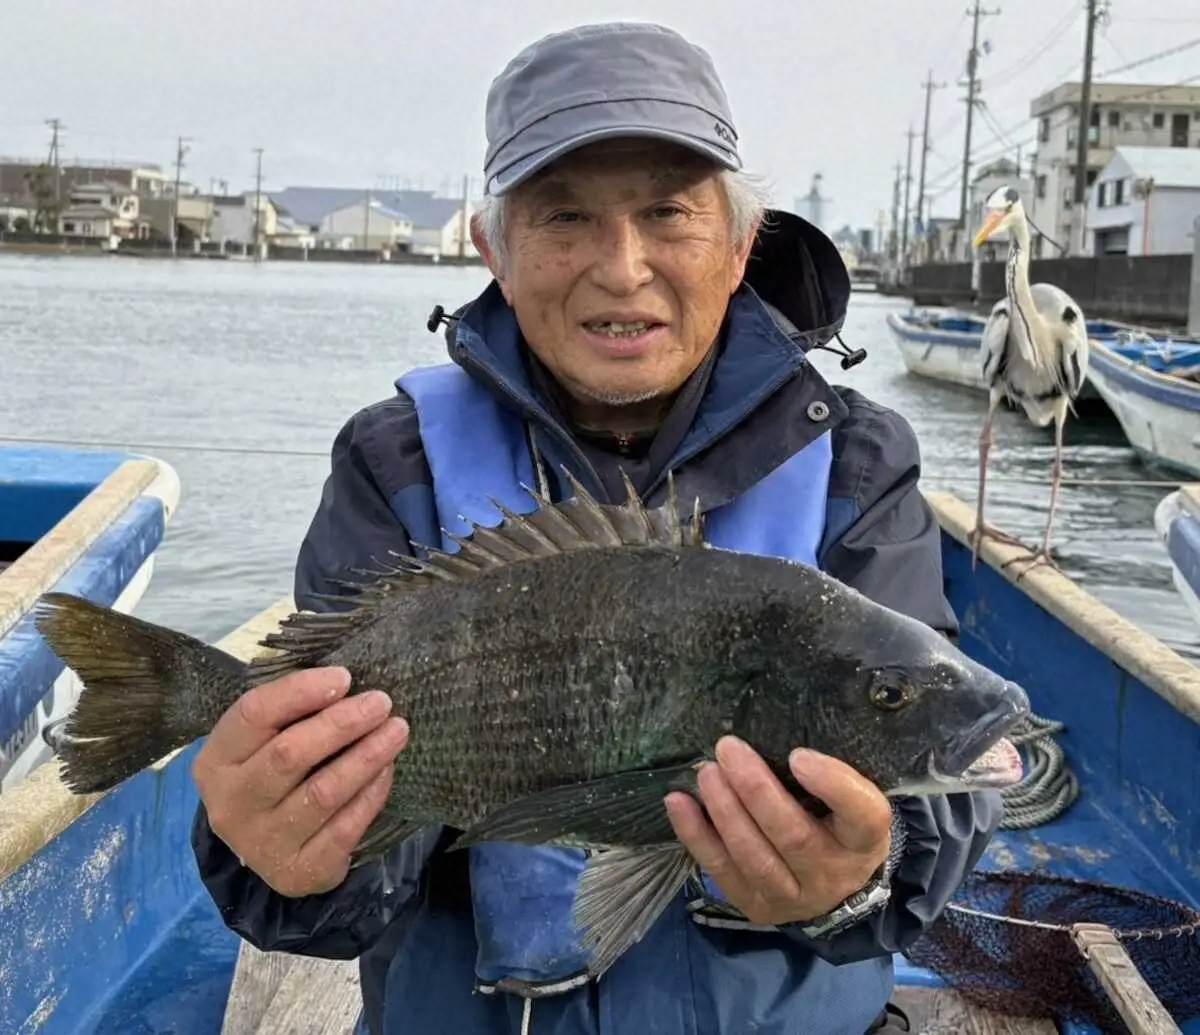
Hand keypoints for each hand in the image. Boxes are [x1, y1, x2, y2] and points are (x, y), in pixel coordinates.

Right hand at [192, 666, 408, 897]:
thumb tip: (344, 682)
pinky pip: (344, 829)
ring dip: (366, 757)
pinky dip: (371, 795)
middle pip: (289, 755)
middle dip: (341, 724)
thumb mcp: (262, 742)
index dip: (300, 691)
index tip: (344, 677)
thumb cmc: (269, 774)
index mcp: (215, 761)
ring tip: (397, 731)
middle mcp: (231, 804)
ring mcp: (262, 842)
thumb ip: (290, 713)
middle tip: (381, 703)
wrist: (266, 848)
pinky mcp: (297, 872)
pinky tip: (387, 770)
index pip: (253, 714)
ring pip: (322, 793)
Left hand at [664, 736, 891, 926]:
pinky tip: (678, 802)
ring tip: (706, 774)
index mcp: (864, 840)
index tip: (798, 755)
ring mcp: (793, 897)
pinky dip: (696, 835)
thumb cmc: (836, 822)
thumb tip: (771, 734)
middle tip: (728, 749)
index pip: (863, 814)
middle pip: (794, 836)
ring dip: (725, 812)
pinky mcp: (757, 907)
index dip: (832, 784)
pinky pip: (722, 871)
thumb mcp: (849, 799)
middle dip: (755, 790)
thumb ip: (825, 774)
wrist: (833, 884)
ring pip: (754, 857)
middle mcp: (833, 874)